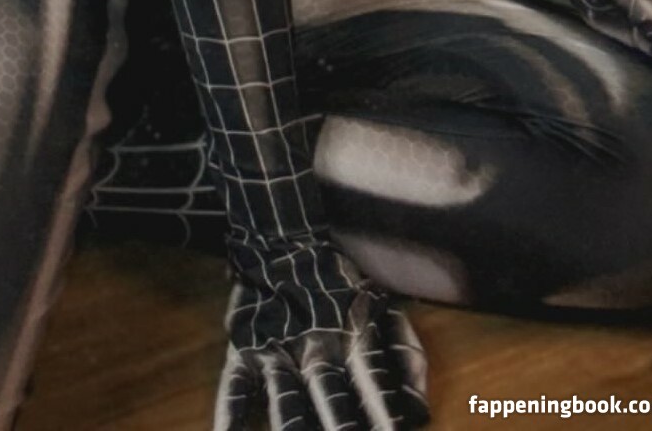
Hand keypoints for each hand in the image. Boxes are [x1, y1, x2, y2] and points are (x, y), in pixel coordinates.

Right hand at [214, 235, 429, 429]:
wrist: (280, 241)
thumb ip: (406, 352)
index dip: (383, 409)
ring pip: (285, 400)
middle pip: (330, 400)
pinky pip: (234, 386)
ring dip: (292, 426)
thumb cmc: (337, 283)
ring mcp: (277, 351)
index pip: (371, 379)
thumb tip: (421, 410)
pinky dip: (230, 414)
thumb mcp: (380, 306)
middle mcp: (314, 348)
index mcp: (350, 338)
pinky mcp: (245, 351)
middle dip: (341, 429)